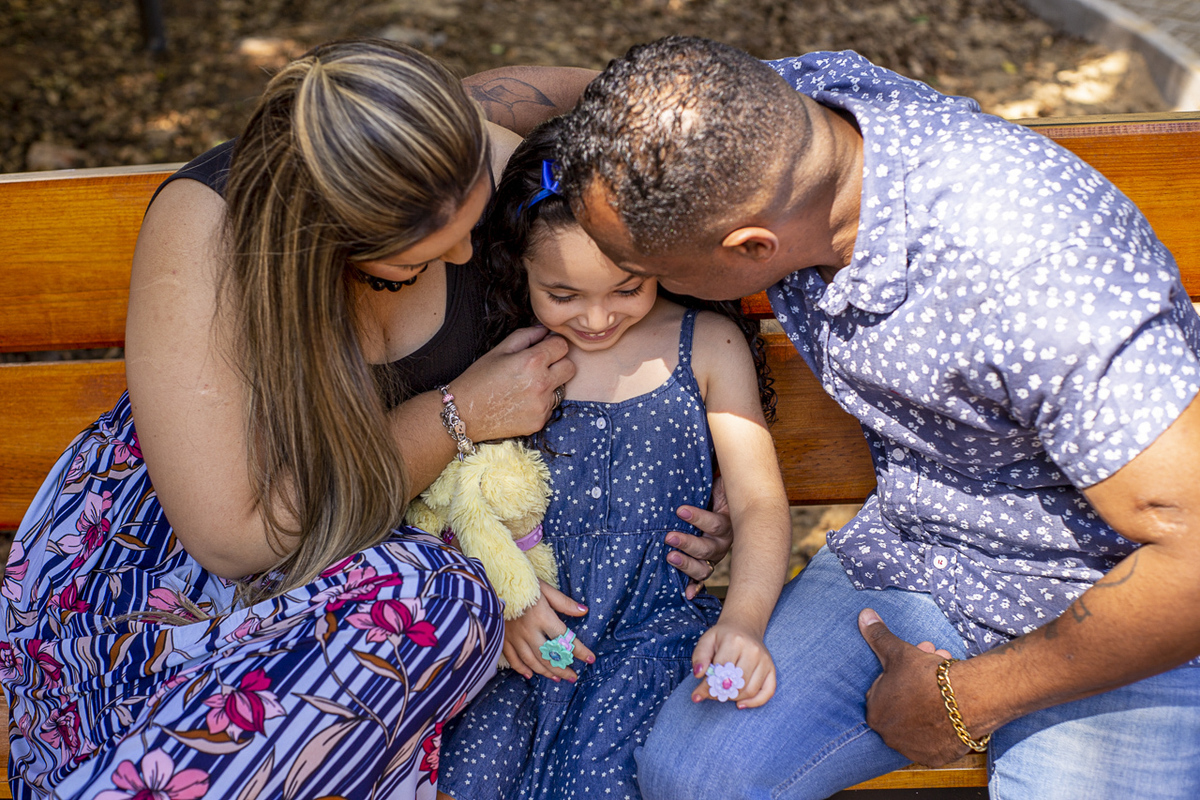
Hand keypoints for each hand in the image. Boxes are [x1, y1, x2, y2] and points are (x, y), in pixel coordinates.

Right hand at [453, 327, 574, 441]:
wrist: (464, 414)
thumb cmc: (479, 378)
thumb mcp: (499, 350)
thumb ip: (526, 335)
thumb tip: (545, 330)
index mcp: (532, 361)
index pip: (563, 346)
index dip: (554, 345)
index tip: (545, 348)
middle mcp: (542, 384)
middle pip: (570, 367)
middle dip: (559, 363)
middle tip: (539, 367)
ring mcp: (542, 405)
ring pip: (562, 388)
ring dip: (550, 385)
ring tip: (525, 386)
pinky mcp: (540, 422)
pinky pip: (550, 407)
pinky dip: (541, 403)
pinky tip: (521, 402)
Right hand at [502, 581, 595, 681]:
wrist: (494, 581)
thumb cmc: (523, 583)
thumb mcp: (545, 589)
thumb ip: (564, 603)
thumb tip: (584, 611)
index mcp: (542, 617)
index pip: (565, 638)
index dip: (579, 651)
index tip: (590, 659)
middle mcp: (529, 631)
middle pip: (548, 656)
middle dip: (562, 668)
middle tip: (573, 678)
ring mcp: (514, 636)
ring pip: (532, 661)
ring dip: (545, 672)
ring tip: (557, 679)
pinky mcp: (503, 638)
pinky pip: (513, 658)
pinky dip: (521, 668)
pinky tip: (530, 675)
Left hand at [669, 476, 732, 598]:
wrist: (720, 499)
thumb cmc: (714, 487)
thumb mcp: (718, 478)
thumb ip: (718, 471)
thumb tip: (715, 443)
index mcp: (729, 520)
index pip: (716, 523)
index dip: (699, 518)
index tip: (680, 510)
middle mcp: (724, 540)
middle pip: (710, 548)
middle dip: (689, 542)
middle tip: (669, 537)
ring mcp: (715, 553)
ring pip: (705, 565)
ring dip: (687, 563)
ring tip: (669, 556)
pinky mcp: (706, 562)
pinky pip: (702, 578)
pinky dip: (695, 586)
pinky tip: (687, 594)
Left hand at [690, 620, 775, 708]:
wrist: (744, 628)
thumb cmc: (723, 637)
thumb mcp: (707, 640)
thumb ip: (699, 657)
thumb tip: (698, 674)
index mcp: (735, 641)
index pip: (721, 670)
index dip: (709, 685)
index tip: (698, 693)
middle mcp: (753, 650)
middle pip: (736, 682)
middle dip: (721, 692)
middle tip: (712, 694)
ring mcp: (765, 660)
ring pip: (749, 690)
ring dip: (734, 698)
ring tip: (724, 694)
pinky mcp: (772, 669)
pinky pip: (767, 692)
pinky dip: (754, 702)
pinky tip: (740, 704)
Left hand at [859, 609, 970, 765]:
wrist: (965, 700)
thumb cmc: (925, 677)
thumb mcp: (898, 652)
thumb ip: (878, 636)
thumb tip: (864, 615)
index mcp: (875, 713)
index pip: (884, 690)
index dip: (902, 673)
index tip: (917, 662)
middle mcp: (890, 736)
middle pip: (903, 703)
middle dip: (916, 682)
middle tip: (935, 665)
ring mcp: (913, 749)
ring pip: (919, 720)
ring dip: (929, 702)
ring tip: (948, 683)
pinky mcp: (935, 757)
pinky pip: (936, 738)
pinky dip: (941, 724)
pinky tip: (950, 708)